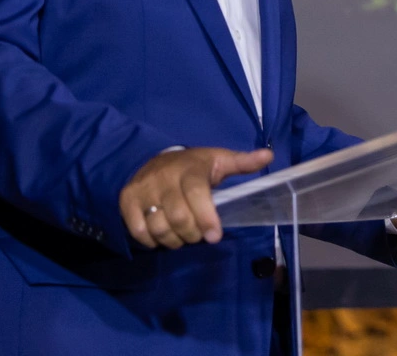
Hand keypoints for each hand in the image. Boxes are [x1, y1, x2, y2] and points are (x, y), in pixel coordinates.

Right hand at [120, 146, 272, 249]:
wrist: (152, 159)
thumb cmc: (192, 165)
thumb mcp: (218, 159)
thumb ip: (242, 162)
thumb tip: (269, 155)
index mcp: (190, 168)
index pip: (197, 194)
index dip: (206, 217)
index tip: (214, 236)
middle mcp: (164, 178)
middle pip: (179, 217)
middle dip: (193, 233)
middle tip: (199, 235)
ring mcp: (143, 190)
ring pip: (159, 227)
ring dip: (174, 240)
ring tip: (182, 237)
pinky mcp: (127, 200)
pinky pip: (138, 230)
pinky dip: (151, 241)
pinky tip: (161, 236)